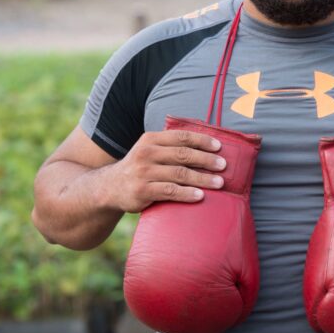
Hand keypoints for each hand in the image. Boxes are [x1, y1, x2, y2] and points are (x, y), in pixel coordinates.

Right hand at [105, 130, 226, 211]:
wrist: (109, 188)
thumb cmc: (139, 168)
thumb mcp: (149, 151)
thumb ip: (170, 147)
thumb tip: (206, 146)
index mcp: (151, 139)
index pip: (181, 137)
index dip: (202, 141)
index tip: (219, 147)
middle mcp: (147, 153)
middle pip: (183, 154)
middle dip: (206, 160)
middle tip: (224, 165)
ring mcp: (144, 172)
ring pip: (179, 173)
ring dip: (202, 178)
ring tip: (219, 183)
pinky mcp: (142, 190)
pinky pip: (170, 191)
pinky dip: (187, 193)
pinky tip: (200, 196)